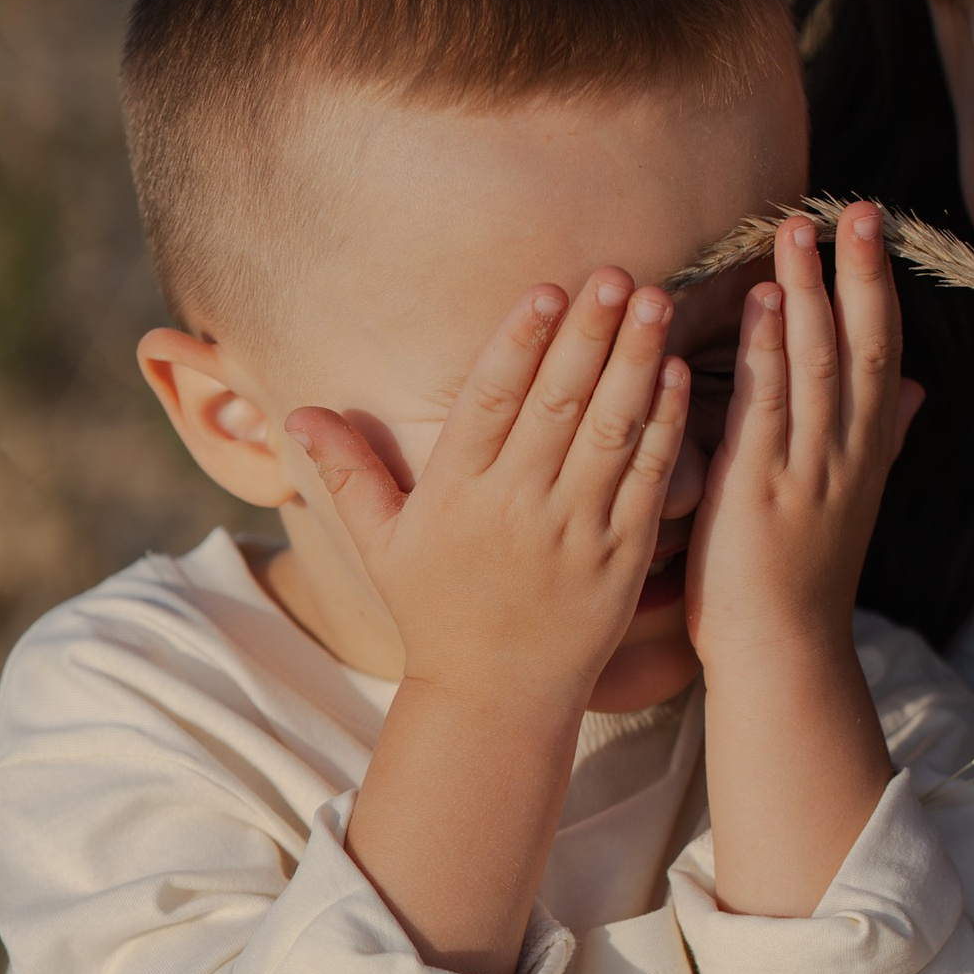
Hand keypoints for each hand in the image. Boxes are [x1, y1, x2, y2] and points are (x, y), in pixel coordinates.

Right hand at [290, 273, 688, 725]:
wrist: (497, 700)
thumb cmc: (437, 613)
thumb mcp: (381, 547)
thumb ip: (346, 473)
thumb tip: (298, 412)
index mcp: (457, 494)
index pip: (491, 401)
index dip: (520, 340)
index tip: (547, 288)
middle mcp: (517, 507)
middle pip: (558, 403)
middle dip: (589, 332)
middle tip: (618, 273)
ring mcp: (574, 532)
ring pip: (610, 431)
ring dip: (635, 361)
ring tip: (657, 302)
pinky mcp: (621, 557)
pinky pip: (647, 480)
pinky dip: (663, 426)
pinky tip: (675, 375)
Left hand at [684, 206, 917, 671]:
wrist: (782, 654)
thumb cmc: (800, 582)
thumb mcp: (852, 501)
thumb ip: (881, 438)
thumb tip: (915, 390)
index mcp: (866, 451)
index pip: (880, 352)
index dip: (879, 287)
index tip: (874, 228)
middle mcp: (846, 453)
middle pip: (861, 345)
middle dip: (859, 273)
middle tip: (855, 208)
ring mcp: (807, 468)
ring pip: (818, 363)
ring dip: (811, 292)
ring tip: (799, 230)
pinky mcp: (761, 487)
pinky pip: (769, 405)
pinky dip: (770, 349)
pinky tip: (767, 301)